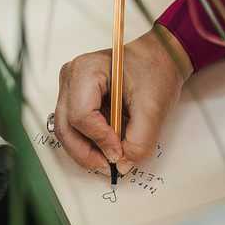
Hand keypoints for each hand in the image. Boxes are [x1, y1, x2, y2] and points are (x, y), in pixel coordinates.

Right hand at [54, 26, 192, 173]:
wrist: (158, 58)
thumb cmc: (155, 70)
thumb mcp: (154, 107)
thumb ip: (140, 141)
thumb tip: (122, 164)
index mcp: (87, 70)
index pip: (81, 114)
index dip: (99, 139)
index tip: (119, 152)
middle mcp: (71, 77)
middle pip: (66, 127)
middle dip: (87, 153)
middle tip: (110, 166)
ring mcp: (70, 89)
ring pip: (66, 131)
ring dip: (86, 150)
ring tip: (111, 157)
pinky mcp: (75, 99)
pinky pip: (73, 128)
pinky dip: (89, 142)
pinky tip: (107, 145)